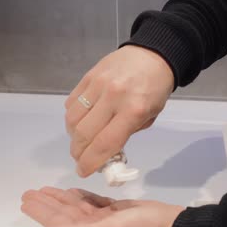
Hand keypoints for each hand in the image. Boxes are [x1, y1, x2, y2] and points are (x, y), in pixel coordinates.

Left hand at [21, 187, 183, 226]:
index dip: (42, 212)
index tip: (26, 200)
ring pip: (79, 208)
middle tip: (30, 192)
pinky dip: (84, 197)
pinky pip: (95, 203)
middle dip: (48, 203)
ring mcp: (107, 220)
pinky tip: (76, 192)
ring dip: (63, 199)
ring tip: (48, 189)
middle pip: (65, 214)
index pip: (58, 222)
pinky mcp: (120, 210)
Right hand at [65, 45, 174, 176]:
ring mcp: (98, 85)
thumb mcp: (150, 116)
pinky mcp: (88, 76)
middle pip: (84, 134)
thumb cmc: (155, 89)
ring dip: (73, 136)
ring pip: (73, 119)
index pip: (105, 143)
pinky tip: (81, 121)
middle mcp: (113, 97)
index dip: (91, 162)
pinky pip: (72, 102)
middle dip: (78, 153)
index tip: (84, 171)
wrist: (152, 55)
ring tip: (80, 141)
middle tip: (80, 159)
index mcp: (134, 110)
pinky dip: (73, 117)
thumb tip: (105, 151)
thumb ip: (127, 133)